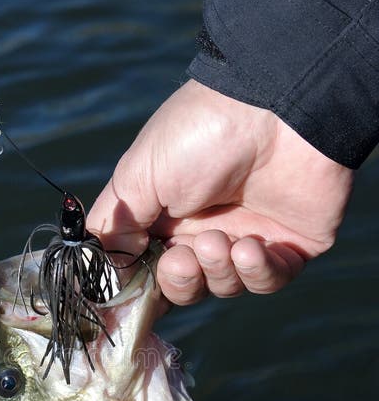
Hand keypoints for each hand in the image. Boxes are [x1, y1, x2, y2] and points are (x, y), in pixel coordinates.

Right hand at [87, 80, 353, 303]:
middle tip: (180, 259)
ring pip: (225, 287)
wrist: (275, 108)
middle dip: (179, 281)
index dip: (141, 287)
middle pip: (185, 287)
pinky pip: (270, 281)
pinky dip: (256, 273)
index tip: (131, 291)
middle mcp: (206, 229)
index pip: (149, 269)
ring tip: (216, 240)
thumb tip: (109, 265)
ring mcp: (249, 238)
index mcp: (166, 216)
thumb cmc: (200, 133)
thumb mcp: (139, 175)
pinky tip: (249, 248)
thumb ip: (116, 224)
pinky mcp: (291, 245)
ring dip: (216, 271)